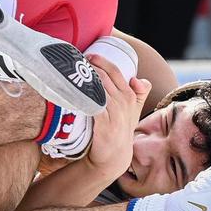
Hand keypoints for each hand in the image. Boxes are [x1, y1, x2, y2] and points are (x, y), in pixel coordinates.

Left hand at [84, 54, 150, 177]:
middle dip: (89, 65)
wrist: (114, 155)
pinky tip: (73, 89)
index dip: (101, 61)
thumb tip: (138, 78)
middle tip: (74, 59)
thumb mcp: (134, 111)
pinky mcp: (104, 123)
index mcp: (130, 95)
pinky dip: (83, 94)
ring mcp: (114, 112)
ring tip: (71, 70)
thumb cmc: (121, 129)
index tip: (87, 55)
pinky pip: (92, 103)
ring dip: (84, 77)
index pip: (115, 71)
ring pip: (97, 87)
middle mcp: (124, 101)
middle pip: (104, 76)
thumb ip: (140, 93)